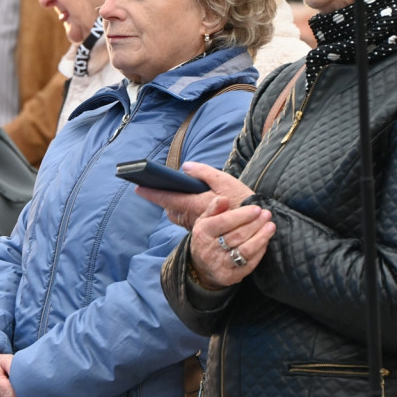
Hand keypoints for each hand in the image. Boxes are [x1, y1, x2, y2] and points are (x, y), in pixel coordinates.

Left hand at [135, 162, 254, 229]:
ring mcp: (198, 225)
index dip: (151, 193)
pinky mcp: (205, 229)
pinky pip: (189, 220)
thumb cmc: (242, 201)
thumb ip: (204, 173)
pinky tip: (191, 201)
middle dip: (165, 200)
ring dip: (175, 206)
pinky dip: (186, 210)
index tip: (137, 187)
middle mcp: (193, 218)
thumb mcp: (225, 181)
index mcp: (195, 205)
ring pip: (179, 216)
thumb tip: (186, 167)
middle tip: (158, 187)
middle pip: (171, 210)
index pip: (167, 199)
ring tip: (174, 192)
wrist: (259, 223)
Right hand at [189, 197, 274, 288]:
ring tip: (271, 226)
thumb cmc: (207, 238)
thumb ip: (214, 208)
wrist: (201, 267)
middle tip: (267, 215)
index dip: (242, 215)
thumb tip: (224, 199)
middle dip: (255, 224)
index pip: (224, 222)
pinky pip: (249, 264)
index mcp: (202, 232)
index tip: (257, 208)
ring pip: (245, 250)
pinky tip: (265, 241)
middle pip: (237, 235)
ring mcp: (220, 264)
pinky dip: (260, 252)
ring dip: (261, 237)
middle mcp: (209, 250)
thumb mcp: (205, 220)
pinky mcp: (230, 276)